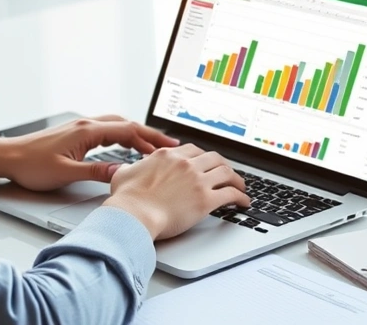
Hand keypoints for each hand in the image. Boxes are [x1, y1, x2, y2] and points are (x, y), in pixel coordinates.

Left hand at [0, 115, 178, 191]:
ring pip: (116, 126)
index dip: (150, 137)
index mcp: (86, 131)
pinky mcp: (75, 134)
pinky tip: (126, 147)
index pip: (127, 130)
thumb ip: (95, 173)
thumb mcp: (65, 173)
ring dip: (135, 135)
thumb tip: (121, 174)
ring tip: (151, 148)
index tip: (168, 145)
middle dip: (148, 135)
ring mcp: (80, 128)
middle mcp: (85, 125)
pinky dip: (122, 137)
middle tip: (168, 146)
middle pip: (125, 125)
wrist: (7, 157)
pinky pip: (106, 131)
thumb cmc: (31, 165)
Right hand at [102, 144, 250, 240]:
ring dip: (237, 179)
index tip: (207, 163)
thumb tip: (126, 168)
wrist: (133, 215)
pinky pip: (231, 194)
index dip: (204, 157)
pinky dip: (240, 197)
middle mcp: (186, 164)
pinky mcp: (205, 200)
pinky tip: (243, 202)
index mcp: (168, 156)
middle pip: (214, 158)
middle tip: (227, 174)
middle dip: (223, 166)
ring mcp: (197, 181)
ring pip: (227, 173)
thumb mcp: (123, 174)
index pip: (194, 150)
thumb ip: (130, 167)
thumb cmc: (127, 199)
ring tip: (240, 186)